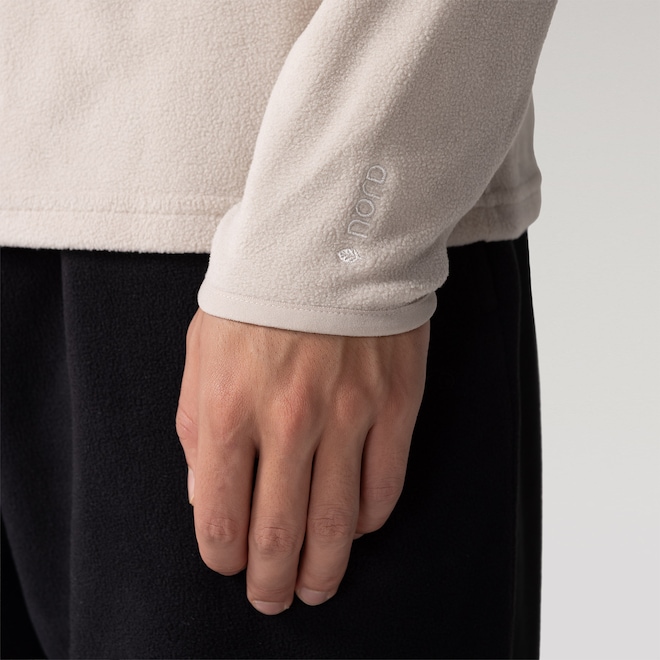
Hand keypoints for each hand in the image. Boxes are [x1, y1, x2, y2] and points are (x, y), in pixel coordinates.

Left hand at [176, 309, 428, 614]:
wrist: (329, 240)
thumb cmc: (258, 296)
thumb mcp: (202, 350)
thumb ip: (194, 426)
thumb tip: (203, 496)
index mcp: (228, 407)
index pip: (219, 516)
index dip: (221, 557)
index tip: (227, 564)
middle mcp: (287, 420)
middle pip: (278, 535)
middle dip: (270, 583)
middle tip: (271, 599)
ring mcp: (347, 414)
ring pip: (337, 524)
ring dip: (323, 570)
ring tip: (314, 588)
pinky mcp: (394, 406)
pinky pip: (385, 486)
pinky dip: (369, 521)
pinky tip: (357, 527)